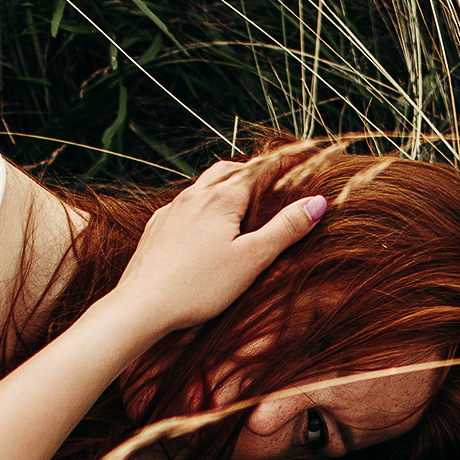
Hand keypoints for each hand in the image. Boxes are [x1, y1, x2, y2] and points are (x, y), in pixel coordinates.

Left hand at [100, 159, 326, 336]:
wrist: (142, 305)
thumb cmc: (199, 286)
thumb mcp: (251, 259)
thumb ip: (284, 230)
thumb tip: (317, 203)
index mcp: (221, 199)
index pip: (259, 168)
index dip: (283, 161)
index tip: (302, 154)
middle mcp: (194, 196)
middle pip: (228, 169)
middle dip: (252, 168)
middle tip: (271, 175)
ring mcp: (171, 211)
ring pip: (203, 184)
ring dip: (225, 182)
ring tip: (239, 195)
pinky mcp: (156, 228)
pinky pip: (183, 204)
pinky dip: (201, 202)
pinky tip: (202, 220)